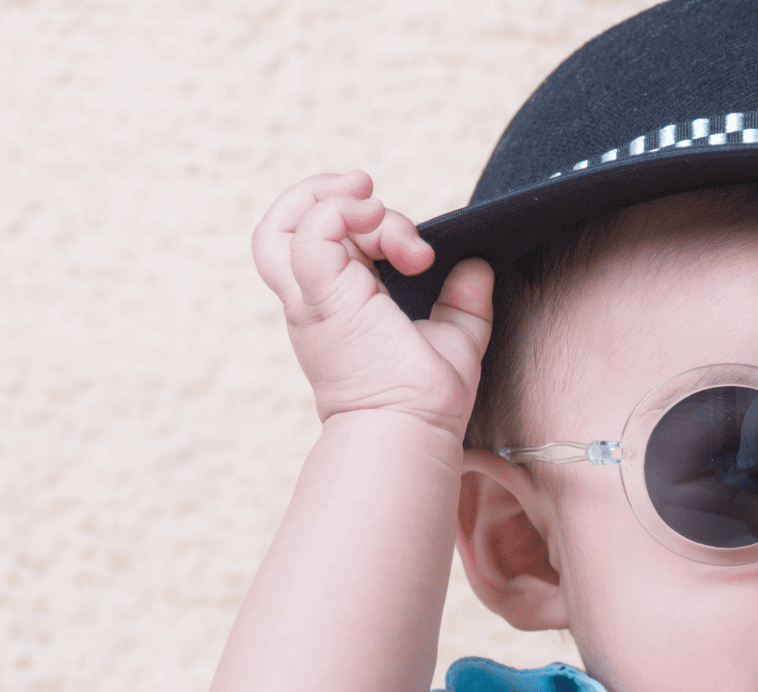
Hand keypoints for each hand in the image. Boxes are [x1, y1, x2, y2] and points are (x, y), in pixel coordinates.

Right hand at [252, 171, 493, 432]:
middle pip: (289, 231)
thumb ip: (462, 301)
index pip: (327, 247)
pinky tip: (376, 213)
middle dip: (335, 199)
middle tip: (381, 207)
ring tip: (367, 194)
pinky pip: (309, 231)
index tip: (421, 254)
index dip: (371, 229)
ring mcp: (312, 300)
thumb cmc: (425, 402)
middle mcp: (316, 304)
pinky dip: (339, 209)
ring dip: (324, 196)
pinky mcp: (321, 297)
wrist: (411, 432)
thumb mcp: (453, 339)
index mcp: (338, 309)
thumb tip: (477, 266)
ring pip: (279, 228)